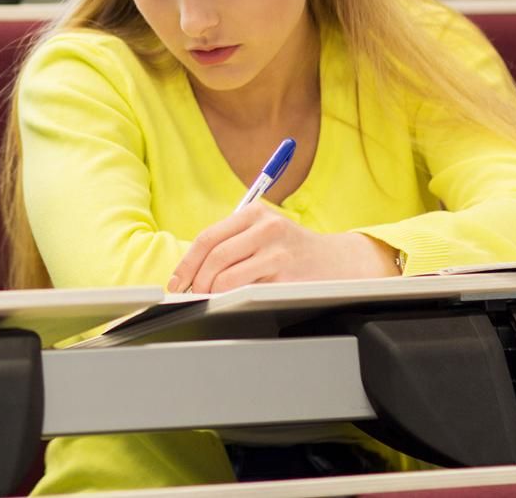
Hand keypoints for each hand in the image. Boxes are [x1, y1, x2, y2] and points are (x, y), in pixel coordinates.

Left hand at [170, 204, 398, 293]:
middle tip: (190, 295)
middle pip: (215, 257)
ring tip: (207, 299)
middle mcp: (267, 229)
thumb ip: (232, 241)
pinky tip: (228, 302)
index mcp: (254, 214)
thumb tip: (192, 268)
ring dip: (211, 292)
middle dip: (196, 280)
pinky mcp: (289, 278)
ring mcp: (279, 253)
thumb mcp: (263, 232)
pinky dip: (232, 298)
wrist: (339, 262)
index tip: (176, 281)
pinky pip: (250, 290)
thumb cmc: (292, 248)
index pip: (208, 238)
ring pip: (229, 276)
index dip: (187, 262)